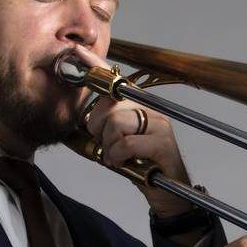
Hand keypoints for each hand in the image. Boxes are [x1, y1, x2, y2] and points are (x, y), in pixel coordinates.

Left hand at [66, 45, 195, 217]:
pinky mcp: (163, 142)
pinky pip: (127, 143)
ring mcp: (159, 124)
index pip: (114, 79)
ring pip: (116, 124)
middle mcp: (150, 107)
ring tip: (117, 157)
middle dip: (98, 128)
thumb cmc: (139, 166)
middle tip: (106, 145)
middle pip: (109, 104)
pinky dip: (117, 156)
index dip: (95, 65)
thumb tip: (76, 119)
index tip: (76, 52)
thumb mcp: (115, 143)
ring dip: (109, 147)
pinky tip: (124, 163)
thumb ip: (101, 127)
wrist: (170, 194)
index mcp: (137, 104)